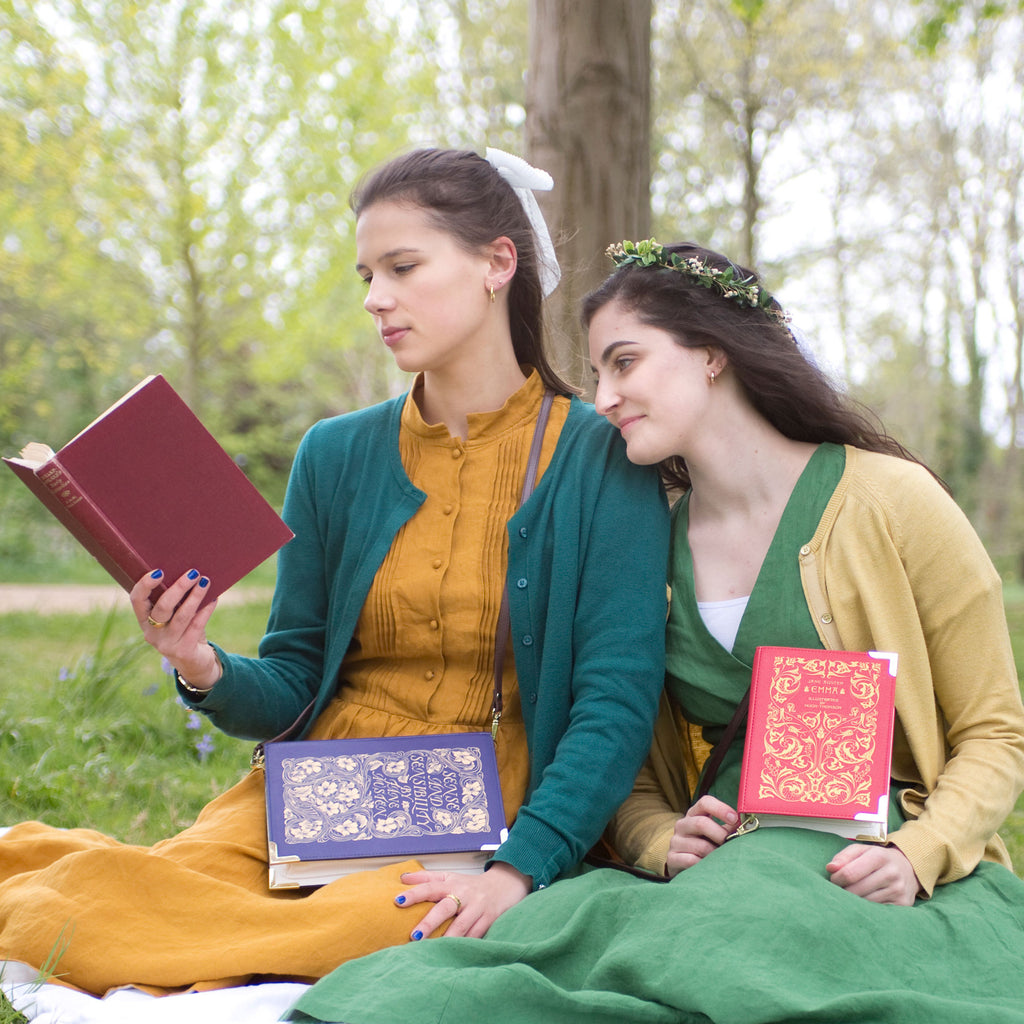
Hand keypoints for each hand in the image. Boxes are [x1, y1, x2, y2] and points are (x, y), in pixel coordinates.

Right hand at [130, 569, 220, 689]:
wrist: (194, 663)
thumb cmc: (183, 630)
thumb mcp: (174, 616)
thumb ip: (175, 600)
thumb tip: (190, 572)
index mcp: (144, 621)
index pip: (136, 600)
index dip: (145, 585)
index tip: (159, 571)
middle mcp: (152, 633)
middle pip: (162, 608)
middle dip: (178, 588)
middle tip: (193, 573)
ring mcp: (167, 644)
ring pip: (182, 616)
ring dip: (195, 597)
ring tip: (205, 581)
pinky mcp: (184, 651)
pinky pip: (197, 626)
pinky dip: (206, 610)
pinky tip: (214, 599)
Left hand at [394, 861, 531, 939]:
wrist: (505, 884)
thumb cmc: (471, 885)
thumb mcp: (450, 877)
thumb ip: (426, 878)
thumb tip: (402, 878)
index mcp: (451, 884)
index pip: (430, 886)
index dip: (414, 893)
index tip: (398, 901)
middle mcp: (464, 895)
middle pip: (445, 908)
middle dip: (429, 922)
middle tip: (414, 936)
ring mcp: (477, 908)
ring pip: (461, 926)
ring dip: (446, 939)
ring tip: (432, 952)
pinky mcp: (488, 920)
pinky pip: (475, 936)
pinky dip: (464, 945)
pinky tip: (454, 954)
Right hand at [665, 795, 738, 877]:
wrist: (681, 864)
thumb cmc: (705, 845)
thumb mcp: (715, 834)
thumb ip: (728, 827)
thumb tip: (747, 824)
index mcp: (694, 814)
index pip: (705, 802)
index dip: (721, 808)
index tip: (735, 818)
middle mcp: (682, 824)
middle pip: (701, 823)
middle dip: (720, 835)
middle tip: (728, 844)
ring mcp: (675, 841)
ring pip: (700, 846)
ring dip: (715, 855)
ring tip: (720, 860)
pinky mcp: (671, 857)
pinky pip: (691, 861)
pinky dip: (704, 865)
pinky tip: (707, 868)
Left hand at [826, 843, 920, 904]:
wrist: (909, 868)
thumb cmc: (878, 858)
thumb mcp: (861, 850)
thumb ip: (843, 857)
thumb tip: (830, 868)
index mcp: (879, 856)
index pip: (850, 873)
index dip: (836, 879)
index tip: (834, 880)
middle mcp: (891, 873)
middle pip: (856, 890)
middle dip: (844, 891)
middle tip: (842, 888)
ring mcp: (898, 890)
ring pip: (865, 902)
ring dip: (854, 900)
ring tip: (853, 893)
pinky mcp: (903, 904)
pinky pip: (876, 910)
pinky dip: (867, 907)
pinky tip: (865, 901)